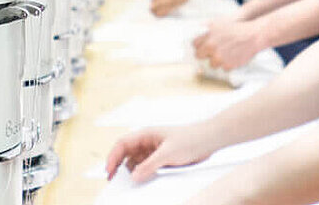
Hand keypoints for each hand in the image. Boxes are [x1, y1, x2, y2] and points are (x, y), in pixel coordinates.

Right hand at [104, 125, 218, 182]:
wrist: (209, 140)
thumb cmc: (190, 139)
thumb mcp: (168, 154)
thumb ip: (149, 165)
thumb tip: (133, 176)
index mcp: (146, 134)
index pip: (122, 144)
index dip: (112, 157)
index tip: (109, 171)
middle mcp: (147, 142)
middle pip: (126, 154)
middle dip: (118, 166)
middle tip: (114, 181)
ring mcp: (153, 150)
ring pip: (135, 162)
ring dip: (131, 172)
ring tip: (127, 184)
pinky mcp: (161, 158)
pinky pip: (146, 167)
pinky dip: (142, 174)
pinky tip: (142, 181)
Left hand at [196, 18, 266, 70]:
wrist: (253, 35)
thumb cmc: (236, 28)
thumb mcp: (218, 23)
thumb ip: (205, 28)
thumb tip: (195, 34)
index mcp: (207, 36)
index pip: (194, 45)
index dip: (199, 46)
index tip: (203, 47)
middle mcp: (211, 47)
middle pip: (199, 56)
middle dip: (205, 54)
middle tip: (213, 52)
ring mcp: (219, 57)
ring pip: (211, 64)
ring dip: (217, 61)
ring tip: (226, 53)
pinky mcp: (228, 65)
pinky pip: (223, 68)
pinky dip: (227, 64)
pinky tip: (233, 56)